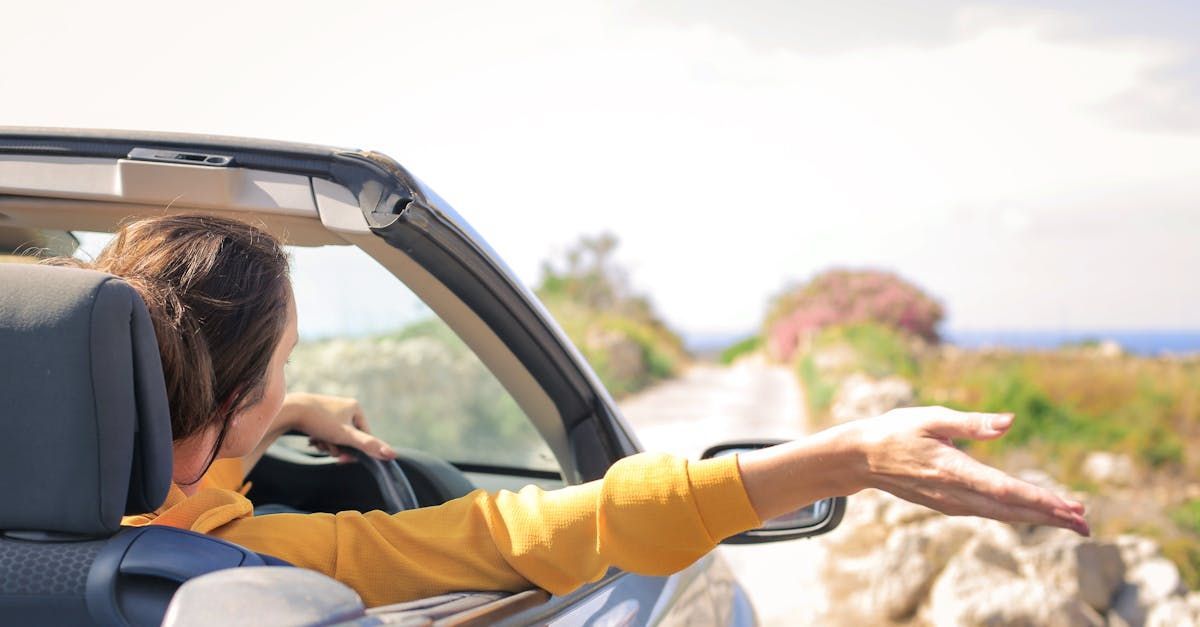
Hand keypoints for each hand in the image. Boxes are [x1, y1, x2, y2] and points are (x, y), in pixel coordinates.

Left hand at [281, 393, 395, 462]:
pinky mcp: (316, 412)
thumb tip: (392, 455)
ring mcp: (330, 408)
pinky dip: (319, 438)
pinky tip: (311, 439)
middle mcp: (344, 405)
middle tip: (327, 448)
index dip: (356, 449)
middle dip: (338, 446)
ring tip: (317, 442)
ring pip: (335, 435)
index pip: (364, 435)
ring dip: (327, 444)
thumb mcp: (346, 436)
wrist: (289, 409)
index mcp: (355, 406)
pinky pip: (324, 431)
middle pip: (348, 436)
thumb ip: (369, 445)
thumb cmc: (319, 422)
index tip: (344, 458)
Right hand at [849, 406, 1088, 534]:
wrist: (862, 458)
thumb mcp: (930, 417)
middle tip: (1086, 523)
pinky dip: (1018, 514)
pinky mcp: (949, 505)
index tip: (1069, 507)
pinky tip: (1035, 513)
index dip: (1039, 499)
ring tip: (1072, 522)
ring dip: (1039, 518)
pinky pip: (990, 513)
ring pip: (1003, 515)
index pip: (1004, 489)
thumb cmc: (896, 430)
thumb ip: (971, 422)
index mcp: (952, 470)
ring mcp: (951, 503)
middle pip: (1011, 510)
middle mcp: (954, 494)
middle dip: (1051, 517)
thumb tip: (1010, 421)